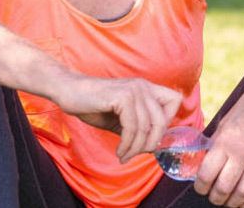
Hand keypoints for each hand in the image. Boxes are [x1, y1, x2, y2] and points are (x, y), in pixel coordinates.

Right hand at [51, 75, 182, 161]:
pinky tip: (119, 150)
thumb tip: (153, 147)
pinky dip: (127, 144)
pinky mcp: (122, 97)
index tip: (150, 136)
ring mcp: (134, 90)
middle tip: (136, 154)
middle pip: (162, 121)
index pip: (175, 100)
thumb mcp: (121, 118)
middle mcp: (143, 86)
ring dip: (135, 148)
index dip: (168, 121)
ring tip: (124, 156)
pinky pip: (132, 128)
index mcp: (146, 88)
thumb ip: (138, 128)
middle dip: (151, 143)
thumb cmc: (93, 105)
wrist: (69, 92)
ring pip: (146, 128)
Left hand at [194, 80, 243, 206]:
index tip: (200, 188)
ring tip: (227, 202)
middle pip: (224, 187)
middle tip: (213, 198)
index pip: (207, 174)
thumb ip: (216, 145)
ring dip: (233, 202)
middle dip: (215, 198)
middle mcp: (242, 152)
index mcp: (225, 141)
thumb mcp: (224, 123)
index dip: (201, 186)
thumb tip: (205, 164)